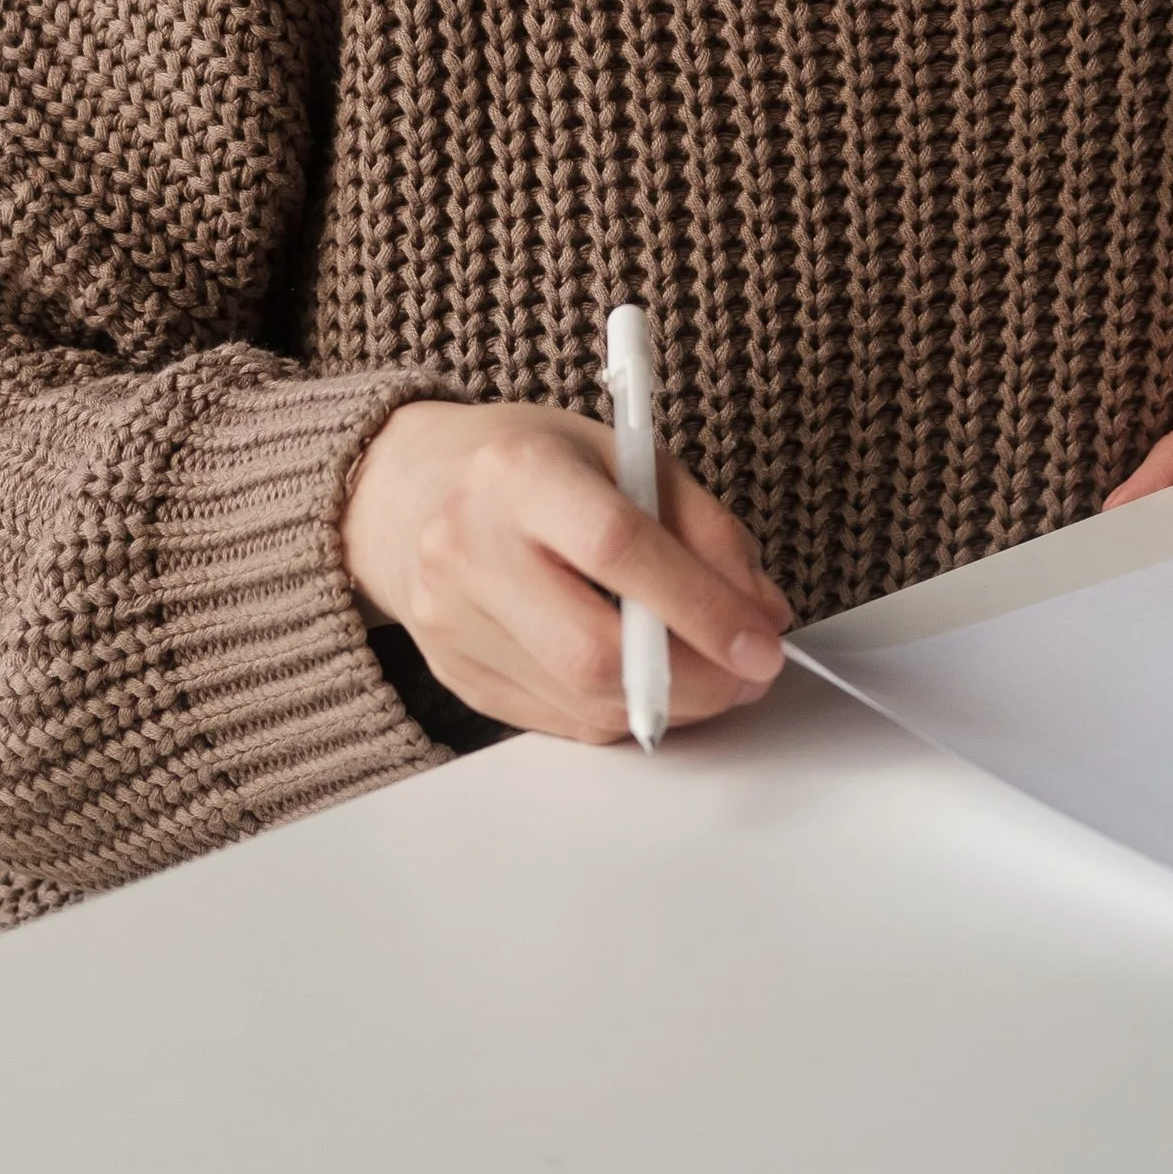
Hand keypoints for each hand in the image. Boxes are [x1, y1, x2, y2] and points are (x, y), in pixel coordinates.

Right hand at [342, 400, 793, 742]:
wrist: (409, 489)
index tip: (763, 643)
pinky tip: (649, 679)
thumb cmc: (528, 462)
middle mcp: (469, 549)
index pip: (617, 549)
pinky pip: (559, 720)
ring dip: (669, 703)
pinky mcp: (453, 677)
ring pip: (581, 702)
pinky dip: (621, 709)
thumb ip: (702, 526)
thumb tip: (762, 613)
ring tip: (711, 674)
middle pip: (592, 651)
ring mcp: (451, 622)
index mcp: (517, 473)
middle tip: (750, 675)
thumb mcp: (623, 453)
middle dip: (693, 679)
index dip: (701, 606)